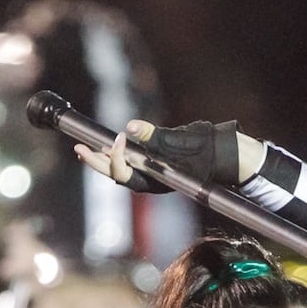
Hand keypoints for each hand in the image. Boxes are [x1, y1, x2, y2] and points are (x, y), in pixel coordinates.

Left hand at [74, 118, 245, 193]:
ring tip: (85, 149)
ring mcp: (154, 173)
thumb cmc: (208, 152)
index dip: (116, 158)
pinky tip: (108, 146)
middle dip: (96, 162)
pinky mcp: (157, 164)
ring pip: (122, 170)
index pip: (125, 174)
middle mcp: (152, 179)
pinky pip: (131, 162)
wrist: (227, 157)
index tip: (119, 137)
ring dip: (103, 159)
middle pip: (117, 175)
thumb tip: (131, 127)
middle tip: (78, 149)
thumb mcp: (182, 142)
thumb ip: (155, 136)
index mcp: (156, 180)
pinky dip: (118, 155)